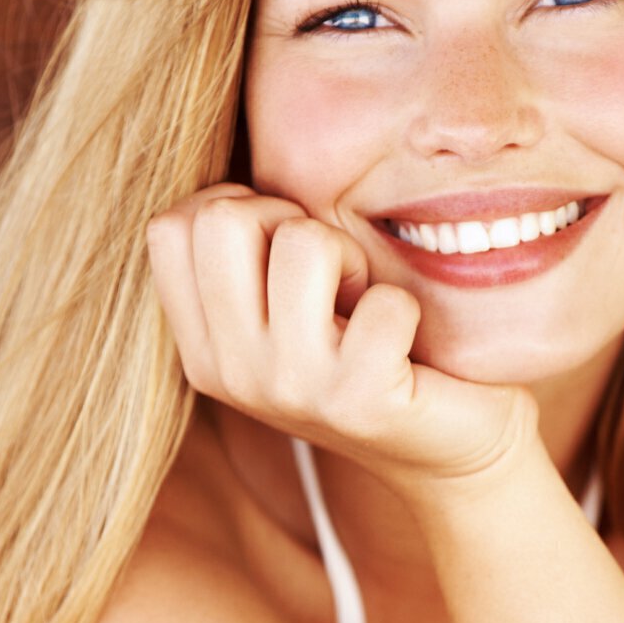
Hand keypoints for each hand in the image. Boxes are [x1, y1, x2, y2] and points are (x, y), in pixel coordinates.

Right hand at [146, 184, 539, 486]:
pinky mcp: (360, 402)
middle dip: (292, 222)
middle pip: (223, 218)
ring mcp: (291, 390)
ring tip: (366, 305)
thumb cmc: (372, 350)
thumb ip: (249, 254)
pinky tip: (405, 344)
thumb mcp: (290, 307)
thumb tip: (237, 173)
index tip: (286, 252)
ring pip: (303, 243)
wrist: (452, 448)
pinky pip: (384, 301)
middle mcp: (231, 372)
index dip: (241, 209)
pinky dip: (405, 305)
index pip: (172, 225)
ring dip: (352, 257)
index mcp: (203, 346)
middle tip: (333, 274)